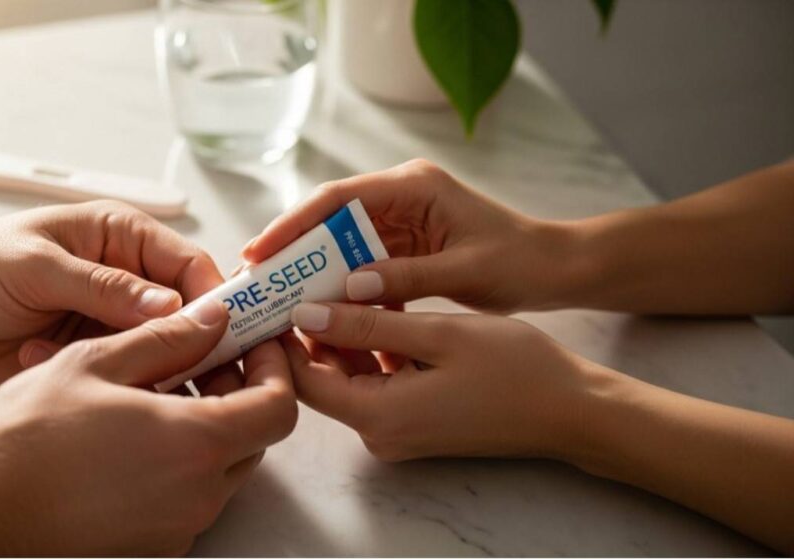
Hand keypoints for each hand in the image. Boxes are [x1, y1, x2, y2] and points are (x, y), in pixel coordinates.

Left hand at [0, 201, 222, 385]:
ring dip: (140, 369)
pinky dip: (99, 380)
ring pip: (157, 351)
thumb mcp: (38, 267)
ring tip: (121, 384)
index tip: (231, 336)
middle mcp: (127, 279)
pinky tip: (51, 368)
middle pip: (186, 314)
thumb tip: (172, 305)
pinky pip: (118, 374)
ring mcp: (109, 319)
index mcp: (123, 239)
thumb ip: (104, 287)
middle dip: (191, 345)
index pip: (191, 266)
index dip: (217, 299)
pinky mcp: (90, 354)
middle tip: (196, 379)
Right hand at [0, 299, 297, 555]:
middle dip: (240, 394)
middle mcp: (198, 496)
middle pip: (253, 438)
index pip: (278, 408)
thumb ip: (167, 337)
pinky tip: (135, 437)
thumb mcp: (96, 362)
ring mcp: (177, 529)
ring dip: (208, 427)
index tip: (254, 344)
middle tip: (204, 360)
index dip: (276, 370)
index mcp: (196, 444)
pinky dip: (180, 463)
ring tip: (158, 393)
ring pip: (220, 469)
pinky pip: (188, 498)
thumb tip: (213, 318)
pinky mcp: (153, 548)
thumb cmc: (26, 437)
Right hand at [243, 159, 580, 312]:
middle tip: (255, 278)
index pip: (338, 199)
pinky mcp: (404, 245)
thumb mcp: (464, 272)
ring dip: (312, 271)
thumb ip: (405, 278)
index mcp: (413, 186)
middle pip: (330, 218)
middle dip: (292, 247)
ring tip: (277, 299)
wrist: (553, 268)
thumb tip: (348, 289)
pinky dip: (342, 286)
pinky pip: (360, 263)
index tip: (261, 251)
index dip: (294, 224)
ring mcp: (400, 220)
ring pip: (340, 243)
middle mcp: (400, 196)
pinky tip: (322, 311)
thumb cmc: (519, 261)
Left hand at [283, 302, 614, 461]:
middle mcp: (380, 434)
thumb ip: (369, 322)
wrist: (573, 411)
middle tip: (303, 278)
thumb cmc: (515, 370)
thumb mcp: (438, 334)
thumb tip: (306, 310)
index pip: (303, 380)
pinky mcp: (415, 424)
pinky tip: (378, 311)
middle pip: (322, 379)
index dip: (283, 337)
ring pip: (349, 378)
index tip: (274, 294)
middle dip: (310, 330)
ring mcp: (397, 433)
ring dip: (343, 336)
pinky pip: (377, 384)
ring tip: (336, 283)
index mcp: (379, 417)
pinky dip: (372, 351)